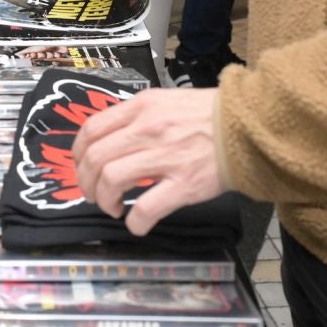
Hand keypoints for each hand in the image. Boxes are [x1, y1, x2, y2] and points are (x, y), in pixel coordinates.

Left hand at [72, 87, 227, 235]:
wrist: (248, 127)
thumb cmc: (208, 116)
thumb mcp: (166, 102)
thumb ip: (137, 117)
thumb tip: (111, 140)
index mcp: (141, 107)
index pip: (92, 129)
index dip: (78, 154)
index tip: (82, 168)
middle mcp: (148, 129)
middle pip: (95, 158)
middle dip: (86, 182)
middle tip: (93, 195)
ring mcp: (165, 157)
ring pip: (112, 180)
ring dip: (104, 200)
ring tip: (113, 208)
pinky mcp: (184, 184)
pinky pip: (146, 208)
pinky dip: (134, 221)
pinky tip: (136, 225)